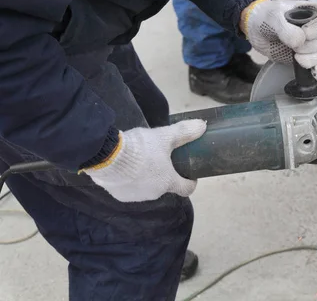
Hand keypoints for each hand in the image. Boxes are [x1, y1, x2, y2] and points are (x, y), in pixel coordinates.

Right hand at [83, 120, 206, 202]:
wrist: (107, 157)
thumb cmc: (141, 148)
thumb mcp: (165, 136)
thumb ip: (184, 132)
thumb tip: (203, 125)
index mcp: (168, 182)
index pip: (186, 189)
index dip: (190, 181)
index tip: (189, 173)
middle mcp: (154, 194)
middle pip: (165, 185)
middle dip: (165, 174)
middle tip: (160, 158)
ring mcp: (136, 197)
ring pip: (147, 187)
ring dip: (147, 177)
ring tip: (141, 160)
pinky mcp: (120, 196)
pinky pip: (130, 188)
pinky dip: (131, 180)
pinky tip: (125, 168)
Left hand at [241, 0, 316, 81]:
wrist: (256, 30)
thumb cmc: (266, 17)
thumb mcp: (272, 17)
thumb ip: (286, 28)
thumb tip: (300, 41)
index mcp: (314, 12)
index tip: (305, 33)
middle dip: (313, 47)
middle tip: (295, 48)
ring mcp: (315, 44)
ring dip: (315, 59)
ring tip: (297, 58)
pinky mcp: (310, 59)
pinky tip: (311, 73)